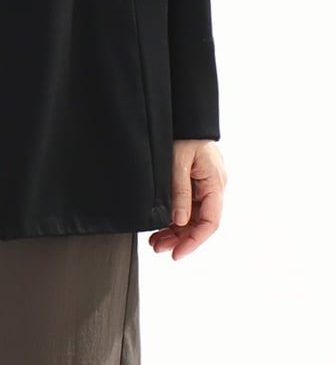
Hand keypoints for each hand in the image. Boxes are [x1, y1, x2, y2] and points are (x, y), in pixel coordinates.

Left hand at [148, 139, 226, 258]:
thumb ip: (180, 192)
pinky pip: (187, 206)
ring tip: (155, 241)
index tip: (177, 253)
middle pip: (200, 223)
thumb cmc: (184, 135)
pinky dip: (174, 217)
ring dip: (175, 230)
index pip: (210, 222)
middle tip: (158, 248)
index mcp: (215, 184)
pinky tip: (160, 226)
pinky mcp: (195, 182)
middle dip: (180, 239)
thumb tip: (179, 221)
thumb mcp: (178, 162)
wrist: (186, 116)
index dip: (194, 241)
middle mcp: (213, 188)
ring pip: (192, 217)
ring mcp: (205, 186)